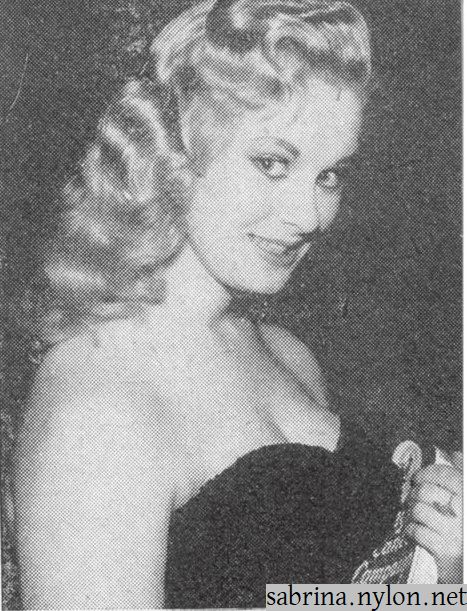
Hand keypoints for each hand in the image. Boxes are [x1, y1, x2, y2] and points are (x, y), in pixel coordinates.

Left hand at [404, 452, 462, 582]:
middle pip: (427, 491)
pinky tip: (414, 532)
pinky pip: (417, 531)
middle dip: (413, 494)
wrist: (466, 566)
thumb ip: (462, 475)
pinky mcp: (446, 550)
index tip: (417, 477)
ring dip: (410, 512)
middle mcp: (466, 511)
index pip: (447, 475)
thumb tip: (454, 453)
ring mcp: (457, 531)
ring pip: (419, 509)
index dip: (426, 473)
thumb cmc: (464, 529)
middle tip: (411, 499)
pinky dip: (411, 530)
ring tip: (412, 515)